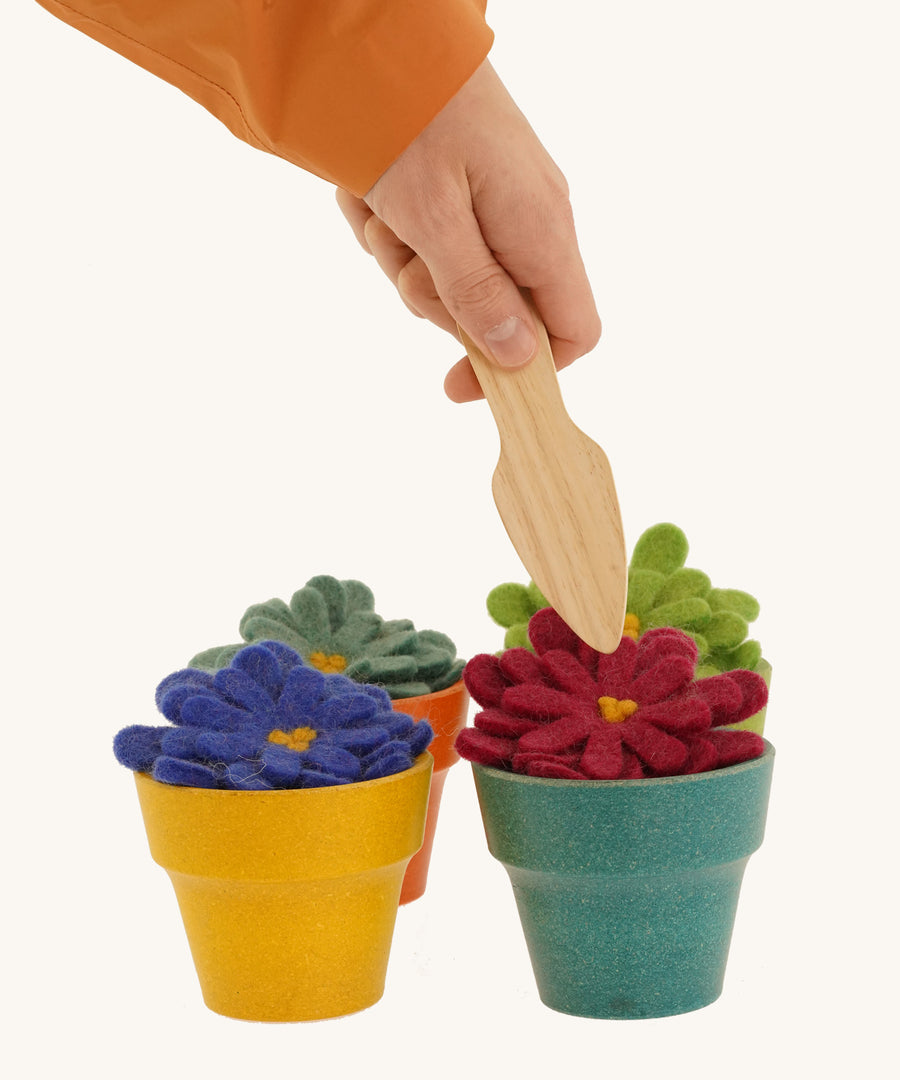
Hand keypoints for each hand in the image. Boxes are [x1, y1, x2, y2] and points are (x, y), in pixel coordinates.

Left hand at [335, 60, 600, 401]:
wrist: (381, 40)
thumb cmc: (410, 120)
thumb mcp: (435, 219)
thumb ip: (478, 293)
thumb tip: (519, 358)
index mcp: (542, 232)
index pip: (574, 332)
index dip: (527, 371)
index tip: (460, 381)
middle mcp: (535, 222)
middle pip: (505, 313)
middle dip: (442, 304)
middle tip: (404, 263)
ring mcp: (505, 206)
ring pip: (463, 281)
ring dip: (410, 265)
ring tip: (384, 219)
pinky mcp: (474, 192)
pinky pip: (441, 244)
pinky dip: (402, 235)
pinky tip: (380, 203)